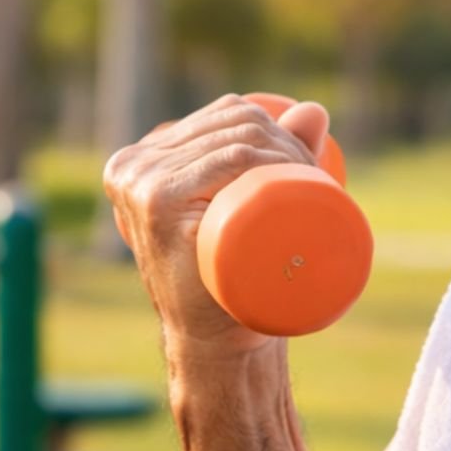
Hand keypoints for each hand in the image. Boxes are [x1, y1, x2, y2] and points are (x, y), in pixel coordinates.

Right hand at [103, 94, 329, 356]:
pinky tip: (282, 174)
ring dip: (286, 150)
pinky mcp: (158, 206)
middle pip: (233, 126)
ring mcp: (141, 183)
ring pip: (236, 142)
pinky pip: (226, 162)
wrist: (214, 341)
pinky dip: (263, 160)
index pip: (224, 116)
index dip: (277, 126)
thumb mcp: (246, 206)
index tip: (310, 163)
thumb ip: (277, 152)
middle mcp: (133, 164)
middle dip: (288, 140)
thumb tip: (316, 109)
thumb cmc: (231, 278)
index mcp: (141, 157)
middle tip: (318, 181)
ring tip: (311, 183)